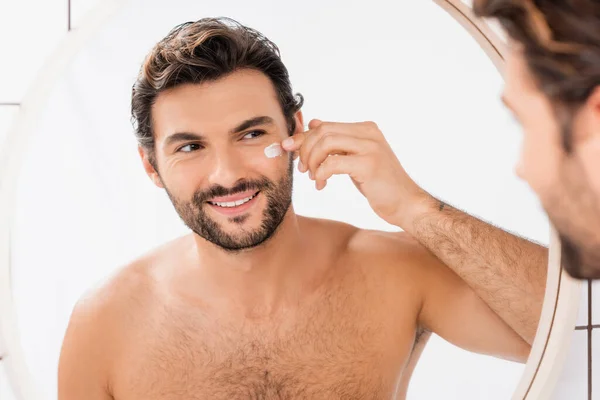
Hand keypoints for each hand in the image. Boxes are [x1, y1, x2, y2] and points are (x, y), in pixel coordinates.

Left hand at [281, 119, 426, 224]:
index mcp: (366, 128)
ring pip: (326, 144)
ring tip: (313, 177)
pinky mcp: (369, 164)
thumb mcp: (356, 158)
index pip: (325, 125)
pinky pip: (332, 163)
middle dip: (305, 149)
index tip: (290, 149)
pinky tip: (321, 184)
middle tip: (303, 169)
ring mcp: (371, 147)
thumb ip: (338, 141)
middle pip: (323, 131)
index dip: (304, 137)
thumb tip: (313, 122)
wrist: (406, 204)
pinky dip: (320, 174)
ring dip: (312, 162)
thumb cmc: (380, 184)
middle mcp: (369, 133)